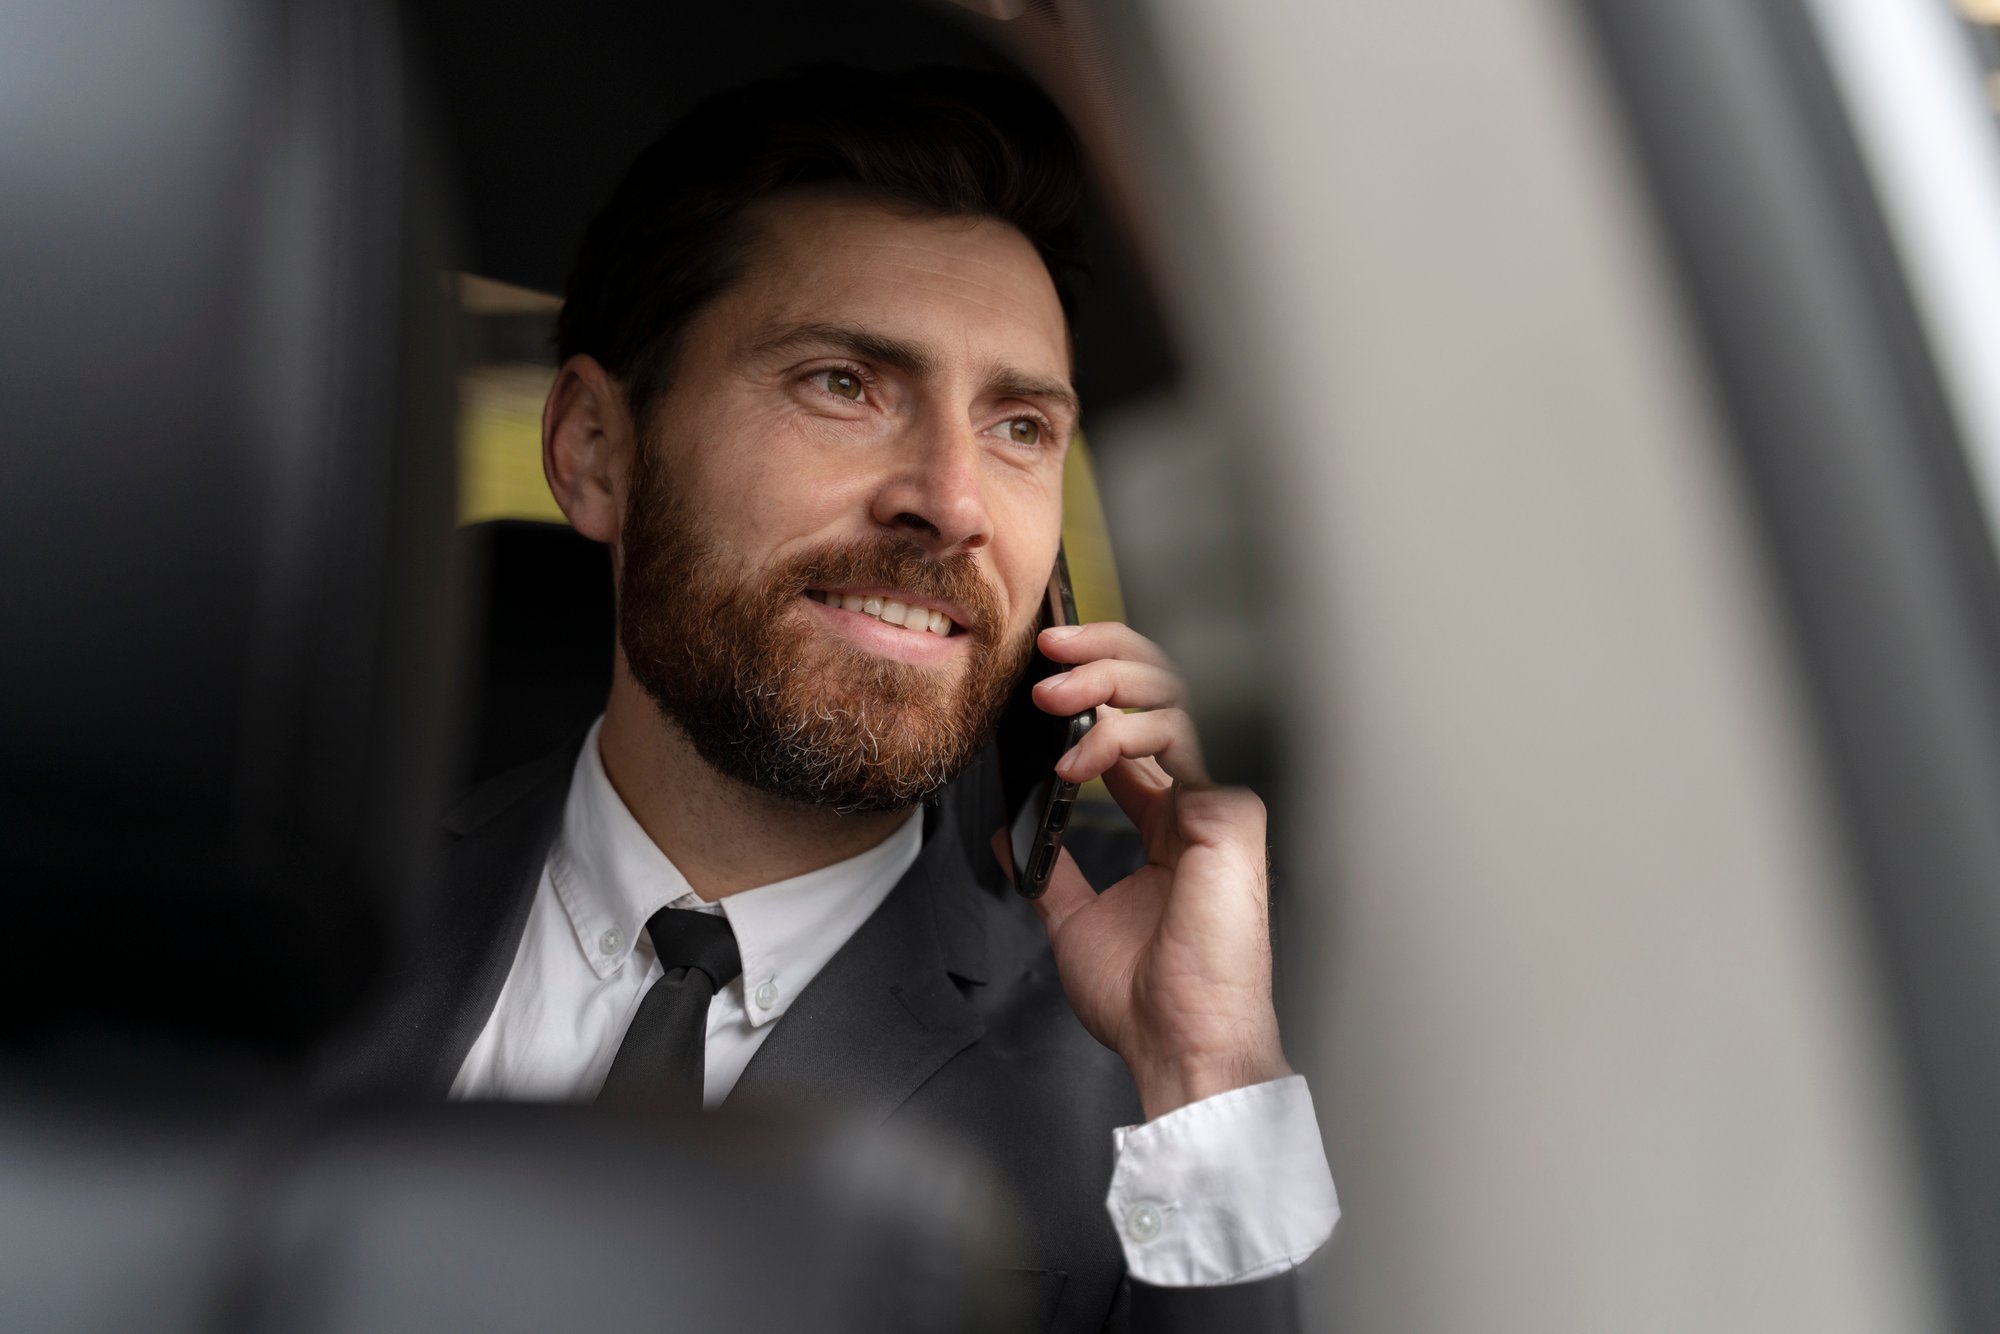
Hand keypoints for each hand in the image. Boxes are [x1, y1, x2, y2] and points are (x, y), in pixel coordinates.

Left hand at [994, 621, 1291, 1119]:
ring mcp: (1219, 801)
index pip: (1133, 723)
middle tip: (1045, 650)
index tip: (1038, 667)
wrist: (1179, 1044)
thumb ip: (1046, 869)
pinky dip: (1121, 738)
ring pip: (1177, 699)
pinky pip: (1180, 741)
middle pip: (1163, 691)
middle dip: (1103, 656)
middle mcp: (1197, 800)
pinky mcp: (1232, 813)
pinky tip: (1076, 762)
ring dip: (1106, 682)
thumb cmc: (1144, 998)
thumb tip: (1006, 834)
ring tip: (1049, 695)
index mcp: (1166, 819)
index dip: (1090, 684)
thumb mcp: (1072, 921)